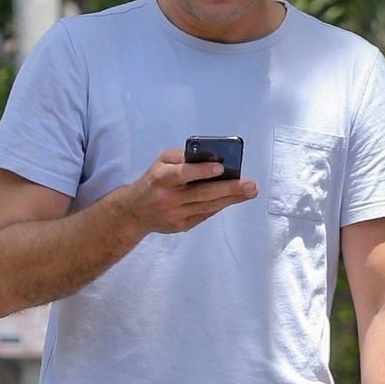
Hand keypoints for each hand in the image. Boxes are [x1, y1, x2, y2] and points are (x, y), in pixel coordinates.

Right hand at [121, 148, 257, 236]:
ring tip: (249, 191)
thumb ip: (183, 157)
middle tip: (249, 184)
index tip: (221, 168)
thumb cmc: (153, 181)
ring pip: (208, 206)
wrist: (134, 212)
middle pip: (202, 194)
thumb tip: (211, 157)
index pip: (183, 174)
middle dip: (228, 189)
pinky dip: (220, 205)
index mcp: (161, 178)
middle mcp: (168, 198)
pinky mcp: (181, 226)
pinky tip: (234, 198)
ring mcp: (175, 215)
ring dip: (231, 199)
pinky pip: (205, 214)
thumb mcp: (161, 162)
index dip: (202, 171)